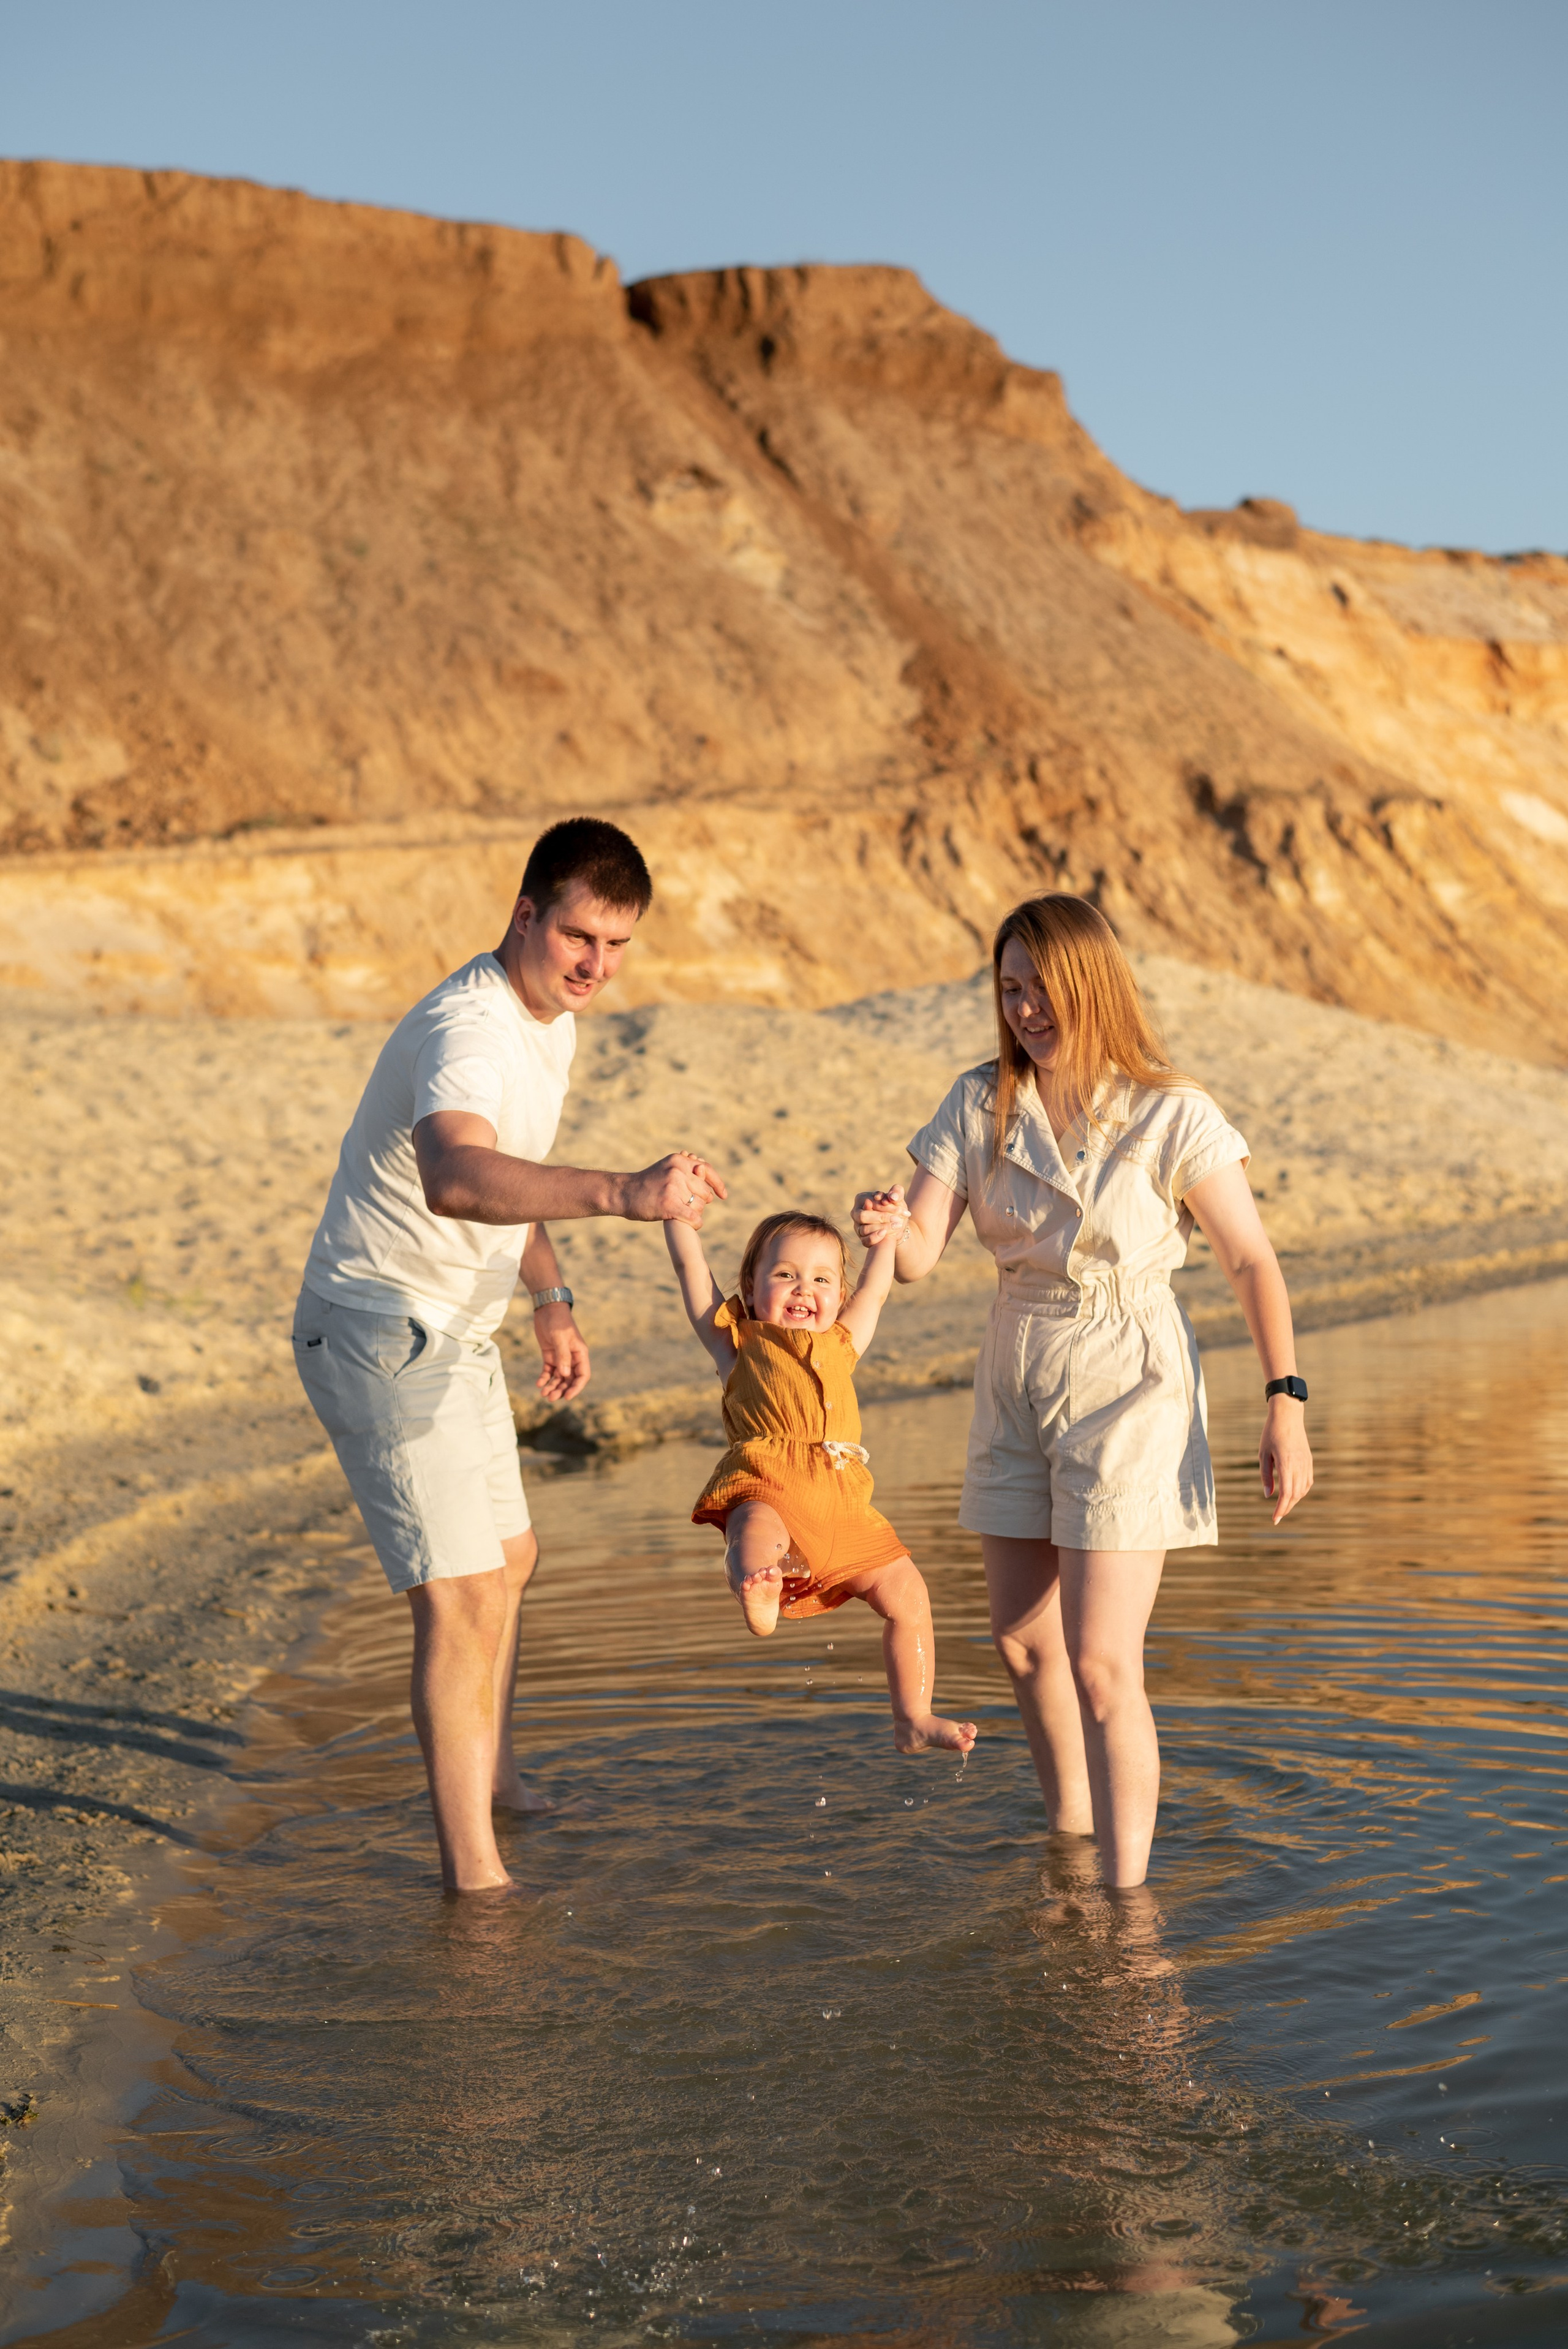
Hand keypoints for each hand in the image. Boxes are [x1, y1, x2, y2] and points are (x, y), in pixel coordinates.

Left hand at [533, 1303, 589, 1403]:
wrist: (547, 1308)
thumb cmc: (557, 1320)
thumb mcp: (560, 1337)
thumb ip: (563, 1355)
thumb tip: (565, 1375)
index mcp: (580, 1354)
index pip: (583, 1376)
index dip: (576, 1388)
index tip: (567, 1397)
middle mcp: (572, 1358)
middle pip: (570, 1380)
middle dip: (561, 1390)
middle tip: (549, 1398)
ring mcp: (561, 1357)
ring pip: (559, 1377)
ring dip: (552, 1386)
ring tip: (543, 1393)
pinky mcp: (550, 1355)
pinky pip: (549, 1371)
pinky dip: (545, 1378)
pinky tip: (539, 1383)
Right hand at [619, 1151, 726, 1226]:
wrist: (623, 1193)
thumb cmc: (646, 1183)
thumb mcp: (666, 1167)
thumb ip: (685, 1168)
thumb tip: (705, 1169)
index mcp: (678, 1160)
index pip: (707, 1170)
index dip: (718, 1184)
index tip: (723, 1195)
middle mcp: (677, 1171)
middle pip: (704, 1190)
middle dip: (703, 1201)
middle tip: (693, 1207)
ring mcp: (673, 1187)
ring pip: (700, 1204)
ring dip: (697, 1213)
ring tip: (687, 1215)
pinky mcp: (669, 1204)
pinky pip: (693, 1217)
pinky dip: (696, 1223)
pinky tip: (695, 1225)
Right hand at [852, 1185, 909, 1245]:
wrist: (897, 1223)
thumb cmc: (894, 1207)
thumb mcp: (897, 1197)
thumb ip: (896, 1192)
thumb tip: (892, 1197)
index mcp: (861, 1199)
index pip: (871, 1203)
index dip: (885, 1207)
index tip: (900, 1210)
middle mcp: (856, 1213)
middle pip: (863, 1216)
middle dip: (882, 1218)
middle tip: (897, 1219)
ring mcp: (858, 1226)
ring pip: (864, 1229)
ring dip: (881, 1227)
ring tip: (896, 1225)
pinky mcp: (862, 1238)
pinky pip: (865, 1240)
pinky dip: (875, 1238)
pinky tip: (885, 1234)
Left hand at [1260, 1398, 1312, 1524]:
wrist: (1288, 1416)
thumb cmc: (1271, 1433)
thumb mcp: (1263, 1454)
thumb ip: (1266, 1475)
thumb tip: (1268, 1495)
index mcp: (1286, 1464)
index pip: (1286, 1494)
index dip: (1281, 1509)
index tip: (1275, 1518)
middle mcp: (1299, 1465)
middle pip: (1296, 1495)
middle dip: (1286, 1508)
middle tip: (1277, 1516)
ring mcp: (1306, 1463)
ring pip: (1303, 1490)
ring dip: (1294, 1500)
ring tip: (1283, 1505)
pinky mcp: (1309, 1461)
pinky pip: (1308, 1481)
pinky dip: (1301, 1491)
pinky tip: (1294, 1494)